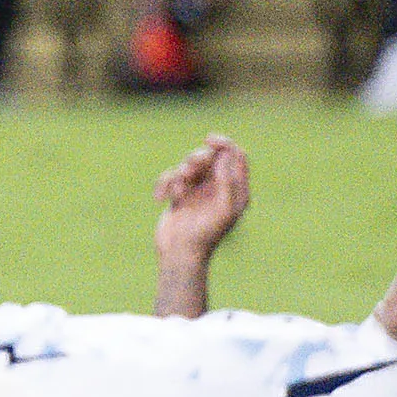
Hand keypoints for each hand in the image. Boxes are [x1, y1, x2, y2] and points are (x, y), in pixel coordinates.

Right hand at [153, 132, 251, 264]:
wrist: (180, 254)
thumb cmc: (206, 234)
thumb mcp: (224, 208)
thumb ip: (228, 180)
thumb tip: (224, 154)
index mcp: (235, 190)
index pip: (235, 156)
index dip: (224, 144)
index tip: (209, 141)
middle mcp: (218, 188)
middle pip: (210, 156)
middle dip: (197, 159)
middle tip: (189, 171)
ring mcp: (198, 191)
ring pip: (188, 164)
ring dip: (180, 173)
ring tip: (178, 191)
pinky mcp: (179, 194)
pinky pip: (170, 176)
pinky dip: (164, 184)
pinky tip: (161, 199)